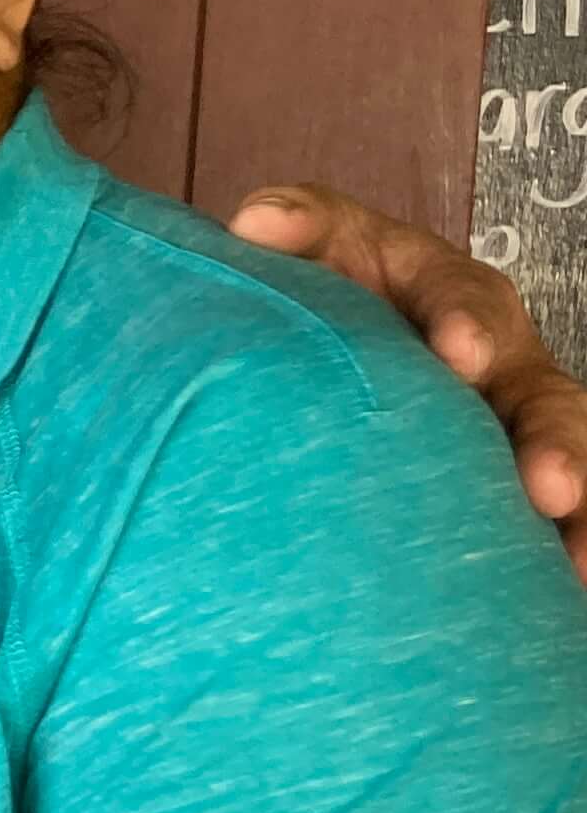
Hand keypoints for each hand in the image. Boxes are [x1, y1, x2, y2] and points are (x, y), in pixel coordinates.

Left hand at [227, 183, 586, 580]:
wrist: (308, 355)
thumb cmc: (316, 298)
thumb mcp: (312, 255)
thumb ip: (297, 232)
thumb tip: (259, 223)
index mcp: (443, 295)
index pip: (460, 299)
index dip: (463, 323)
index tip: (462, 355)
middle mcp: (498, 362)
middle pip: (543, 397)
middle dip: (552, 441)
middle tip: (547, 486)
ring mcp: (512, 424)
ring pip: (567, 459)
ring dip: (578, 507)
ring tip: (579, 563)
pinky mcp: (514, 481)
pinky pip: (561, 518)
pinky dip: (570, 553)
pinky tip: (570, 588)